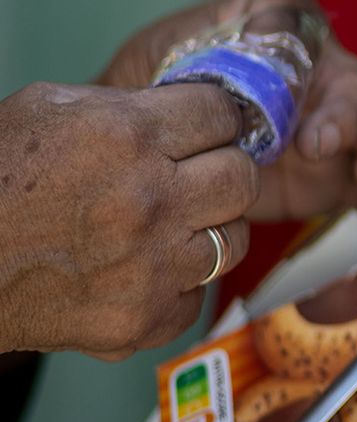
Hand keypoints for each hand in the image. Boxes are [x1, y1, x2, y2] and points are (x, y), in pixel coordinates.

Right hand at [0, 82, 253, 356]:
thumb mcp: (50, 109)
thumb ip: (127, 103)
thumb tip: (187, 106)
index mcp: (127, 135)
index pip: (223, 113)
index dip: (212, 120)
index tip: (201, 129)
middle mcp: (147, 200)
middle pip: (242, 177)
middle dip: (221, 170)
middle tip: (194, 176)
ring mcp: (148, 264)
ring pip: (234, 238)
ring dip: (208, 228)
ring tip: (170, 224)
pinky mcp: (140, 318)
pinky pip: (198, 296)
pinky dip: (178, 286)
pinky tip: (145, 269)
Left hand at [97, 0, 356, 236]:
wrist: (146, 167)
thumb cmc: (155, 97)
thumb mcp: (161, 56)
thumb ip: (198, 42)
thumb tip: (257, 37)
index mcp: (277, 44)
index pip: (296, 29)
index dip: (290, 49)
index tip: (266, 85)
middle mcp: (322, 83)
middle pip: (356, 83)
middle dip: (346, 111)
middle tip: (316, 146)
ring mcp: (345, 137)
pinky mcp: (350, 185)